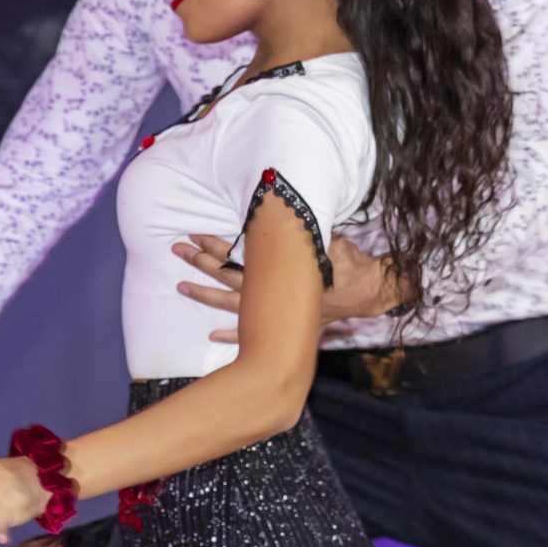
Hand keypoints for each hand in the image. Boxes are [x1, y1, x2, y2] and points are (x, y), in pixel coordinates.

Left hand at [171, 234, 408, 341]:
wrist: (369, 291)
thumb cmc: (349, 263)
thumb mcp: (328, 238)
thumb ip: (303, 229)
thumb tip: (285, 209)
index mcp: (279, 269)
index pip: (239, 254)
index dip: (215, 244)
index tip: (194, 235)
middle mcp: (271, 292)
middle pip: (228, 276)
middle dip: (202, 262)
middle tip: (177, 250)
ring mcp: (275, 311)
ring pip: (231, 302)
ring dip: (205, 295)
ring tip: (180, 286)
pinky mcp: (284, 325)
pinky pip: (252, 333)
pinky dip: (231, 335)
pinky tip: (211, 337)